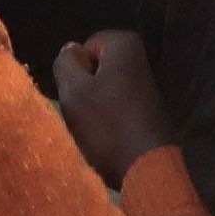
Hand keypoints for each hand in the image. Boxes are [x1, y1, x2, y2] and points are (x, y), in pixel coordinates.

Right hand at [54, 32, 175, 183]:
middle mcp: (140, 60)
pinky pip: (117, 108)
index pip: (82, 48)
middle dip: (84, 88)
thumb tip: (71, 51)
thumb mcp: (73, 91)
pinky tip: (107, 138)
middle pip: (93, 69)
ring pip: (103, 90)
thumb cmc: (106, 125)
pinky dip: (109, 120)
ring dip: (94, 107)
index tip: (77, 94)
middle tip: (81, 112)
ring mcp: (147, 87)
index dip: (73, 72)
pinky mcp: (149, 112)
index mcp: (124, 45)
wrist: (146, 170)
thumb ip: (65, 63)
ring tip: (93, 129)